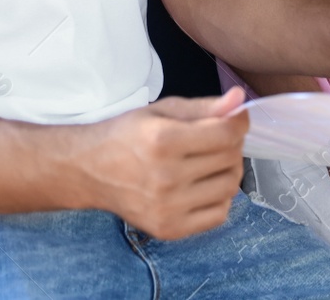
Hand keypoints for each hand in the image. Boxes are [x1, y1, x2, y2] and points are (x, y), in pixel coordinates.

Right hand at [78, 86, 249, 238]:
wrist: (89, 171)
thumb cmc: (127, 135)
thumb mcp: (162, 110)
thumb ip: (204, 107)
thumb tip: (240, 100)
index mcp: (163, 141)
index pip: (226, 134)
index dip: (239, 122)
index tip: (235, 118)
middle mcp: (166, 177)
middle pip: (230, 159)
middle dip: (232, 144)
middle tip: (217, 139)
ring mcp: (167, 208)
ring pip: (229, 187)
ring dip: (228, 170)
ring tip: (211, 162)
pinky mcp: (169, 229)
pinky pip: (218, 214)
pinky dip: (220, 198)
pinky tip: (203, 186)